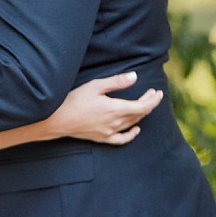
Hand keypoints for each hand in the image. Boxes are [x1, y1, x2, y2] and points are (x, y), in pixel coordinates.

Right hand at [44, 72, 161, 144]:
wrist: (57, 119)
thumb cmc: (74, 100)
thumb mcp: (95, 86)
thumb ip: (117, 82)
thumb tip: (135, 77)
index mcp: (115, 109)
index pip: (142, 106)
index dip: (153, 100)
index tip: (158, 92)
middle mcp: (115, 123)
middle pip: (139, 114)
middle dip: (149, 103)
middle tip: (152, 93)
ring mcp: (109, 132)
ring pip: (132, 124)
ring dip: (141, 114)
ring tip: (145, 104)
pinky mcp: (102, 138)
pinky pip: (122, 139)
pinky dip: (131, 134)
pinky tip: (136, 129)